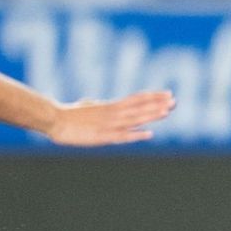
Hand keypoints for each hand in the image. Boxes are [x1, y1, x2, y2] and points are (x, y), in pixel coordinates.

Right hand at [44, 90, 174, 146]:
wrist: (54, 120)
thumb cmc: (67, 115)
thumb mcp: (84, 106)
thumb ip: (94, 105)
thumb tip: (96, 102)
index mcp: (109, 106)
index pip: (136, 99)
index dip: (152, 96)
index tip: (167, 94)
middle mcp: (112, 113)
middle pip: (139, 107)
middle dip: (157, 104)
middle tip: (175, 101)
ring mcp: (108, 124)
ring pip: (134, 119)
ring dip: (151, 115)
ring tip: (168, 111)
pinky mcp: (102, 136)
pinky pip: (122, 136)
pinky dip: (136, 134)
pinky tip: (149, 133)